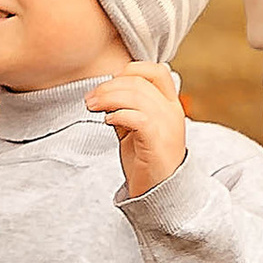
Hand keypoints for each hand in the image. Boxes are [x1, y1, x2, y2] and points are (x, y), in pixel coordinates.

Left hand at [86, 64, 188, 196]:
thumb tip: (106, 92)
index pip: (157, 71)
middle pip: (139, 82)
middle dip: (109, 86)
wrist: (159, 192)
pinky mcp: (157, 141)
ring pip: (136, 96)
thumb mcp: (137, 128)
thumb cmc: (146, 160)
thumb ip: (128, 108)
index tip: (110, 84)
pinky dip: (119, 114)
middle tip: (90, 99)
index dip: (131, 70)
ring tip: (92, 107)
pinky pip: (138, 118)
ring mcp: (167, 126)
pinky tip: (108, 121)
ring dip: (108, 98)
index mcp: (170, 105)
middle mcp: (172, 112)